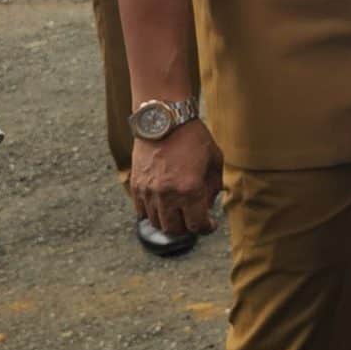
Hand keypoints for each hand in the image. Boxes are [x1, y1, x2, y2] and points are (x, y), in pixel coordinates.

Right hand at [130, 119, 221, 236]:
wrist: (164, 120)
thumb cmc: (193, 137)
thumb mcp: (214, 160)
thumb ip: (214, 186)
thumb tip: (209, 205)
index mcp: (190, 190)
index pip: (197, 225)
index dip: (206, 228)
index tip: (209, 225)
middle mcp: (167, 195)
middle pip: (175, 229)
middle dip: (187, 228)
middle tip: (193, 220)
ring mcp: (148, 192)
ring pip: (157, 223)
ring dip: (169, 222)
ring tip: (179, 213)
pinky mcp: (136, 186)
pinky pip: (142, 211)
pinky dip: (153, 213)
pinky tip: (163, 205)